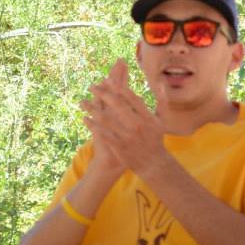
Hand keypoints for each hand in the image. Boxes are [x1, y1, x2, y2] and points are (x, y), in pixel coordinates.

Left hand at [83, 59, 168, 177]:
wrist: (154, 164)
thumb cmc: (156, 139)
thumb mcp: (162, 120)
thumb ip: (162, 101)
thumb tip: (160, 82)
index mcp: (147, 117)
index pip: (132, 98)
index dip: (118, 88)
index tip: (107, 80)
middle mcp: (137, 125)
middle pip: (117, 106)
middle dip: (103, 94)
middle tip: (92, 87)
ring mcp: (128, 137)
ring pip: (107, 119)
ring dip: (93, 109)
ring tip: (83, 102)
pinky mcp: (119, 147)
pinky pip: (103, 134)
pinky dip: (93, 126)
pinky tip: (84, 119)